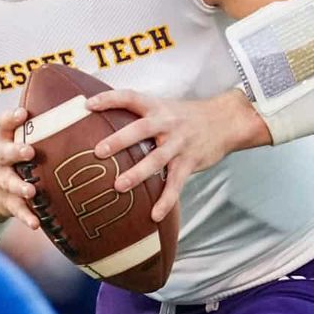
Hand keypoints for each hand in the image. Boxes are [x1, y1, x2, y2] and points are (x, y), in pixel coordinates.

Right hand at [0, 107, 40, 230]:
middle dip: (16, 151)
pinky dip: (26, 216)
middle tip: (29, 151)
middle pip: (4, 152)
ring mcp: (1, 181)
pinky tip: (36, 224)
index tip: (23, 112)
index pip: (3, 124)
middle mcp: (0, 158)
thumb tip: (79, 101)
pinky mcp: (6, 202)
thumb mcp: (17, 141)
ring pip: (9, 182)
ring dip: (20, 186)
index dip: (11, 117)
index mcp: (5, 140)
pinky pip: (16, 210)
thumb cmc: (15, 160)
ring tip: (31, 190)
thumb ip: (39, 127)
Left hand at [87, 88, 269, 222]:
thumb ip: (140, 115)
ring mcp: (179, 144)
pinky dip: (166, 200)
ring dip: (138, 173)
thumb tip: (104, 121)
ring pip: (157, 159)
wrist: (226, 120)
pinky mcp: (189, 162)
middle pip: (141, 129)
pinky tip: (154, 216)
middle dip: (120, 140)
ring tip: (118, 187)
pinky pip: (176, 183)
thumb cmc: (187, 116)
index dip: (109, 99)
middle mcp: (167, 123)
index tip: (87, 105)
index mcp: (157, 107)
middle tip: (98, 151)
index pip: (130, 97)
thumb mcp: (164, 107)